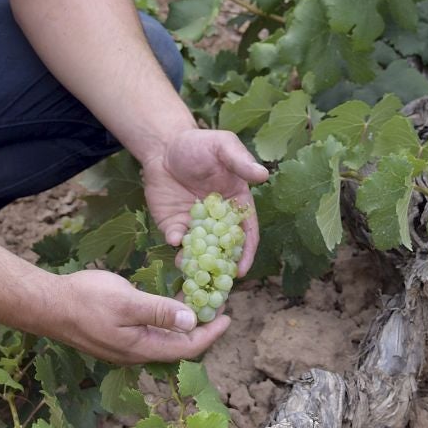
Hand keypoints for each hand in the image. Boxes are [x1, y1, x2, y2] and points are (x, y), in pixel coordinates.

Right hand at [47, 269, 229, 363]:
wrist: (46, 304)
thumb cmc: (85, 300)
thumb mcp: (127, 301)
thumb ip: (159, 311)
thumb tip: (192, 320)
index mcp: (141, 348)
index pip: (187, 348)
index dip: (210, 333)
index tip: (228, 316)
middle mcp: (135, 353)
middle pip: (177, 346)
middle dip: (200, 329)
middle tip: (217, 305)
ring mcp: (124, 346)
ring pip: (163, 339)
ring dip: (182, 323)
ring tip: (198, 302)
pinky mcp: (115, 336)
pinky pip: (148, 332)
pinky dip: (165, 319)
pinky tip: (167, 302)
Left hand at [142, 128, 269, 275]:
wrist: (164, 146)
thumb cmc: (199, 144)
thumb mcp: (222, 147)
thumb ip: (240, 162)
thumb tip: (263, 175)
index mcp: (236, 204)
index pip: (246, 232)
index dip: (246, 252)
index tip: (242, 270)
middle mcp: (217, 219)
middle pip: (224, 248)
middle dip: (222, 266)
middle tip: (218, 283)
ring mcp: (195, 224)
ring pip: (199, 250)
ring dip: (196, 261)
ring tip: (193, 270)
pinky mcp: (173, 224)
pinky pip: (176, 238)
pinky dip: (175, 242)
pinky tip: (174, 240)